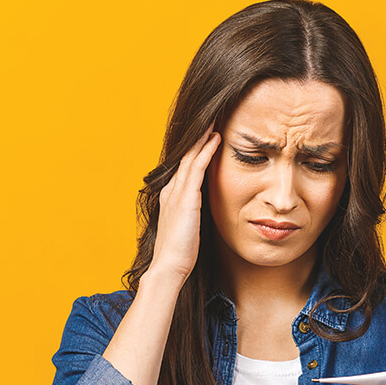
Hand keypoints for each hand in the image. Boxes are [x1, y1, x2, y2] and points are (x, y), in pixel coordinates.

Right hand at [150, 123, 220, 281]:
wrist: (169, 267)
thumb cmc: (181, 254)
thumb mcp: (188, 228)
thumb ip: (194, 214)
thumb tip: (205, 210)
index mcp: (170, 196)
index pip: (184, 166)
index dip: (195, 149)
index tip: (207, 133)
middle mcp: (171, 190)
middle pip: (185, 156)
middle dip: (198, 136)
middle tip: (210, 117)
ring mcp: (176, 193)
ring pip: (190, 156)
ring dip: (202, 136)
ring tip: (214, 119)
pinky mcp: (185, 198)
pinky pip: (196, 167)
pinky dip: (205, 151)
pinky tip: (216, 138)